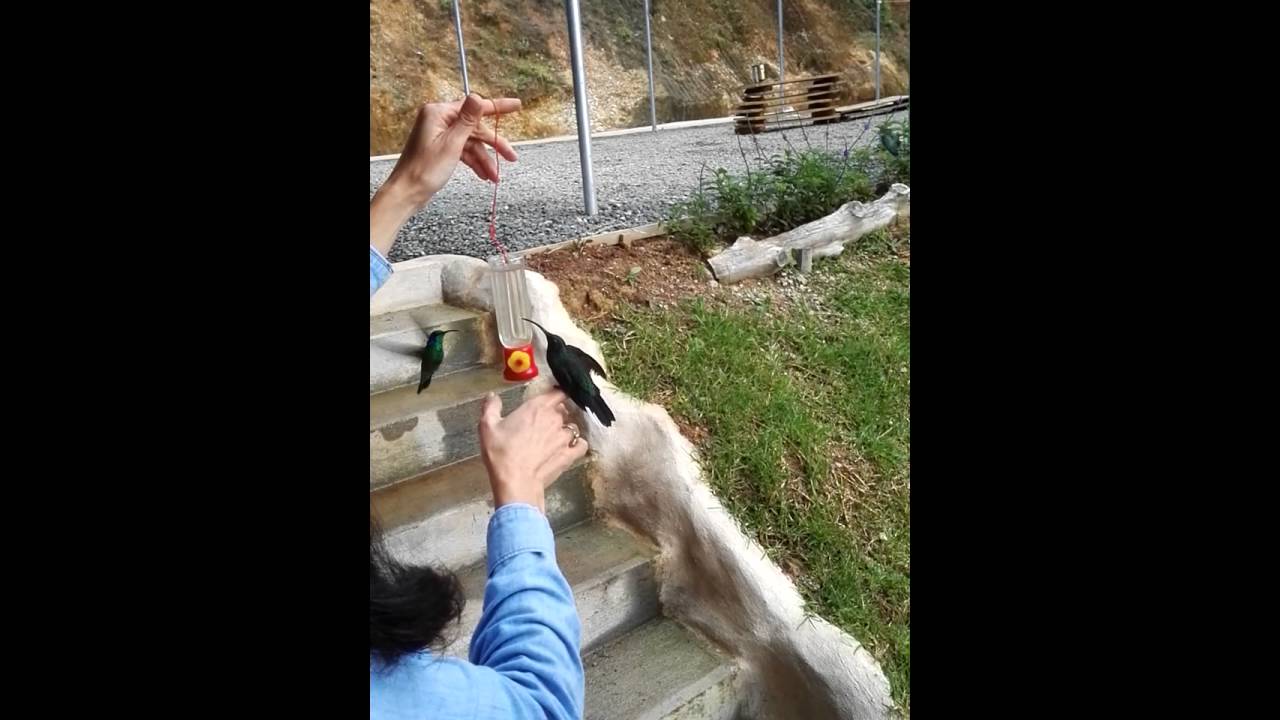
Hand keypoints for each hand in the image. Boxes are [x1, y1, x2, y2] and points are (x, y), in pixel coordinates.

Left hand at [385, 94, 520, 207]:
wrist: (407, 193)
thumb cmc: (423, 170)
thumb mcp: (452, 144)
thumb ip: (467, 120)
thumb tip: (477, 97)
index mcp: (439, 113)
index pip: (475, 107)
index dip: (498, 107)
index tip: (516, 105)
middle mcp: (439, 121)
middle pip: (475, 129)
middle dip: (493, 145)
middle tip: (511, 156)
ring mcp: (440, 135)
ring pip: (472, 143)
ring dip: (485, 159)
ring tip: (495, 176)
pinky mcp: (441, 148)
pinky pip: (464, 151)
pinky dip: (475, 163)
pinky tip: (484, 175)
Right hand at [477, 389, 588, 512]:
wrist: (515, 482)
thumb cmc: (501, 453)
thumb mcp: (487, 427)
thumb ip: (491, 407)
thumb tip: (492, 395)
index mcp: (537, 407)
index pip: (558, 391)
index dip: (557, 392)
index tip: (553, 396)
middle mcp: (555, 419)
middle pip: (564, 410)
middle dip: (556, 413)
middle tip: (543, 422)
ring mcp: (565, 437)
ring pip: (572, 427)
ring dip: (565, 430)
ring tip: (553, 439)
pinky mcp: (570, 454)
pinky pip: (581, 445)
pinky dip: (577, 445)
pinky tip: (570, 448)